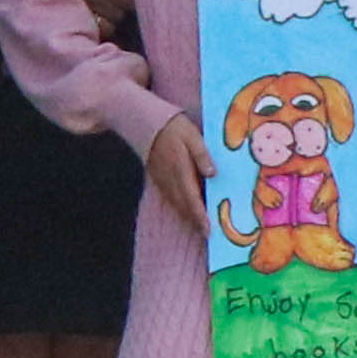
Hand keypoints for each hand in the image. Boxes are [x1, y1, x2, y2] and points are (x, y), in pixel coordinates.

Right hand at [145, 116, 212, 231]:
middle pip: (184, 206)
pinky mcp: (158, 178)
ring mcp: (162, 180)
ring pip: (176, 204)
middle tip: (207, 234)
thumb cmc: (173, 127)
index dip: (200, 216)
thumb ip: (202, 154)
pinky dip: (180, 207)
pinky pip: (170, 198)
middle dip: (195, 222)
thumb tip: (212, 174)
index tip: (208, 231)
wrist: (144, 123)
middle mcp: (170, 180)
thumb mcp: (192, 135)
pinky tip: (186, 210)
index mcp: (180, 170)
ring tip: (199, 227)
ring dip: (187, 217)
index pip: (192, 198)